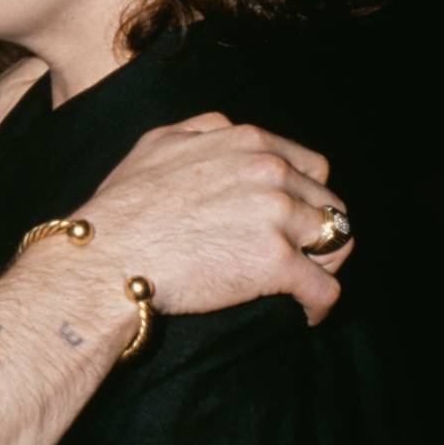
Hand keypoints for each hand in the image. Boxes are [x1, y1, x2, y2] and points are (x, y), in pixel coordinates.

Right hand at [74, 113, 351, 325]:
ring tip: (304, 284)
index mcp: (248, 142)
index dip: (305, 194)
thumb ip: (204, 130)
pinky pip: (323, 289)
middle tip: (300, 256)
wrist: (107, 255)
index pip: (311, 167)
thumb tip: (226, 132)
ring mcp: (276, 217)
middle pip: (328, 204)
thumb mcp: (159, 143)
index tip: (293, 216)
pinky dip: (320, 305)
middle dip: (318, 230)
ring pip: (336, 242)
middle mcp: (270, 172)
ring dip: (324, 265)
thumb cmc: (123, 204)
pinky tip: (306, 314)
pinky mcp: (276, 263)